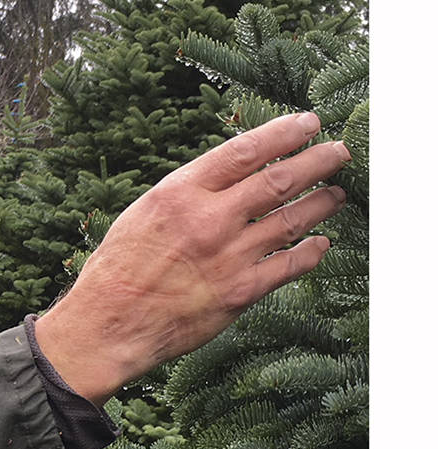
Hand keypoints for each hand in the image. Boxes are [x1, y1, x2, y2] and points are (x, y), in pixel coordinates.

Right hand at [34, 112, 349, 405]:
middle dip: (317, 161)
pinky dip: (311, 252)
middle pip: (279, 180)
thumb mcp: (143, 213)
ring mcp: (229, 256)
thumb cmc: (118, 269)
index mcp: (180, 193)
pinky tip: (321, 243)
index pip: (244, 150)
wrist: (108, 325)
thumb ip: (187, 194)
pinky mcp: (240, 293)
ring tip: (337, 194)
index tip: (308, 122)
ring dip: (321, 204)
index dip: (283, 133)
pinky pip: (289, 266)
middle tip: (340, 152)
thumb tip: (227, 175)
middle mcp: (209, 220)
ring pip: (292, 220)